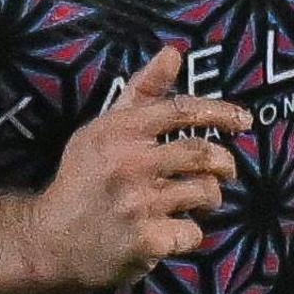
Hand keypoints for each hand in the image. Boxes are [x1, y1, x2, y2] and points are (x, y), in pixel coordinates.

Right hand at [25, 46, 250, 293]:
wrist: (49, 239)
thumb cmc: (84, 179)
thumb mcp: (104, 129)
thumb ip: (142, 91)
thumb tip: (173, 52)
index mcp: (120, 132)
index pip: (181, 110)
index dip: (220, 112)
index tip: (244, 120)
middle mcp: (130, 164)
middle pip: (202, 153)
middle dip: (224, 162)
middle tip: (226, 169)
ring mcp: (139, 204)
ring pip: (204, 192)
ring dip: (210, 197)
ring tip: (196, 200)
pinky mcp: (146, 241)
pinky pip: (192, 232)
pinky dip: (187, 234)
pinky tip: (168, 233)